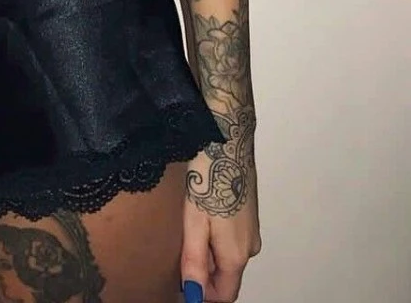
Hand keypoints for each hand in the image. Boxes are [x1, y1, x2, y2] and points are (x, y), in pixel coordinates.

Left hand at [179, 151, 261, 300]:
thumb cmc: (209, 178)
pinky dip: (214, 234)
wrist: (228, 141)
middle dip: (202, 269)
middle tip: (178, 247)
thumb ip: (194, 262)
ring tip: (187, 225)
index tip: (182, 283)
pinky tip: (199, 213)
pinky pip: (231, 237)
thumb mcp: (194, 223)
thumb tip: (194, 294)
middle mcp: (250, 247)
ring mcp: (251, 230)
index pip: (225, 295)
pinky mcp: (248, 214)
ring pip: (227, 254)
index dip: (203, 294)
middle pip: (225, 275)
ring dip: (207, 249)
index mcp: (237, 255)